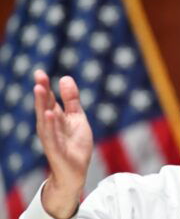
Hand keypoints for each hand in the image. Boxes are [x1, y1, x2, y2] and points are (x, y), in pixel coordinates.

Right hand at [34, 70, 92, 217]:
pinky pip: (51, 136)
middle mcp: (50, 126)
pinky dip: (50, 125)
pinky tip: (49, 114)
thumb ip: (71, 100)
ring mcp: (51, 138)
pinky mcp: (55, 150)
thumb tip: (65, 77)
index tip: (40, 72)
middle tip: (38, 76)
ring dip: (42, 105)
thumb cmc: (75, 144)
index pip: (49, 99)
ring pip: (45, 119)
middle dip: (42, 92)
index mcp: (56, 118)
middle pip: (45, 106)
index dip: (46, 86)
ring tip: (40, 89)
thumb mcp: (77, 117)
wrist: (76, 171)